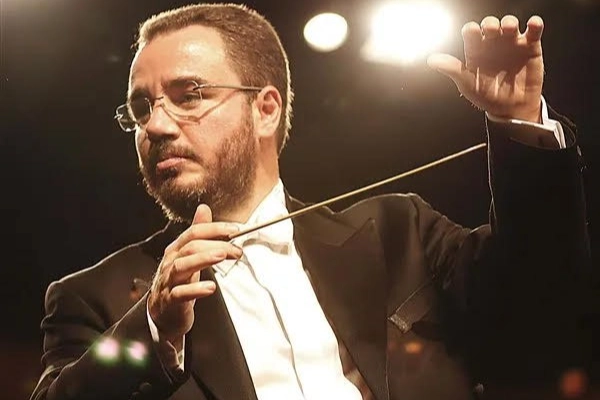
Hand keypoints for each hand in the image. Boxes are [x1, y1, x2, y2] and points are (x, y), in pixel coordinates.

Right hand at [148, 204, 241, 349]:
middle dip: (216, 245)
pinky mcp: (169, 301)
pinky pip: (180, 294)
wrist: (161, 314)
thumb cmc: (178, 282)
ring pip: (182, 266)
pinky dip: (195, 290)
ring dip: (203, 259)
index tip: (236, 229)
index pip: (194, 232)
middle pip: (191, 247)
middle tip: (237, 249)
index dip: (214, 228)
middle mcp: (170, 262)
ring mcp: (168, 281)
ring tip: (222, 256)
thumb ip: (197, 233)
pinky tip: (210, 287)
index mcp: (176, 250)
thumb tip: (204, 208)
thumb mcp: (188, 255)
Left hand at [428, 15, 544, 122]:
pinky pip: (533, 31)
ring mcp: (511, 43)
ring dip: (509, 22)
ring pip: (510, 23)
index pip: (471, 32)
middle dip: (490, 23)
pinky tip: (532, 25)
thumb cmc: (487, 96)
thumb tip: (432, 60)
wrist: (511, 108)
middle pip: (489, 24)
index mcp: (476, 50)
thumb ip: (452, 69)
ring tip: (509, 28)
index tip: (472, 31)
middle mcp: (493, 44)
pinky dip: (534, 25)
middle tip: (490, 29)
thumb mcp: (467, 84)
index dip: (471, 29)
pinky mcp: (530, 46)